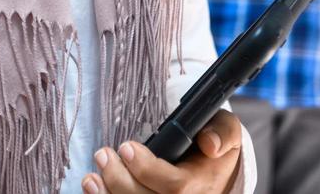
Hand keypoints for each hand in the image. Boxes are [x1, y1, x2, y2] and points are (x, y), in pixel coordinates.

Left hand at [82, 109, 241, 193]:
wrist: (214, 172)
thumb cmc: (214, 148)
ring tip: (92, 176)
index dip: (147, 169)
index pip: (175, 186)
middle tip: (103, 154)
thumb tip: (209, 144)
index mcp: (202, 184)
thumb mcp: (227, 131)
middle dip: (119, 181)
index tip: (127, 147)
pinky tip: (94, 189)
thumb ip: (222, 132)